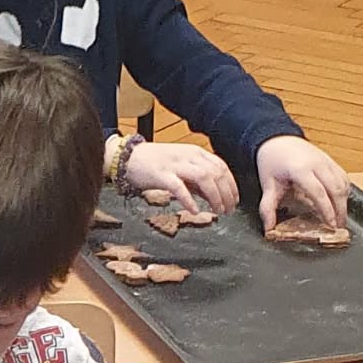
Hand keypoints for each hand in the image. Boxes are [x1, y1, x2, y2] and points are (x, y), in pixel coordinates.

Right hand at [123, 140, 237, 215]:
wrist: (128, 157)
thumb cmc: (155, 163)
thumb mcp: (181, 167)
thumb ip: (197, 180)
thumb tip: (214, 196)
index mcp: (194, 152)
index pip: (221, 166)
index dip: (232, 184)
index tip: (235, 199)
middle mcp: (187, 155)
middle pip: (216, 173)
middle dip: (226, 193)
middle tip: (229, 209)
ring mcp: (174, 164)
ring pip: (203, 178)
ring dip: (215, 196)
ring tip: (218, 211)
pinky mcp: (161, 174)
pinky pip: (179, 187)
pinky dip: (189, 200)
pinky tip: (195, 211)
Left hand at [257, 135, 348, 230]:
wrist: (276, 139)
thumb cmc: (272, 161)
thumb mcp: (268, 184)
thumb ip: (267, 207)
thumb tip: (269, 227)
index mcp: (300, 169)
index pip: (319, 192)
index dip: (327, 210)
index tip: (330, 225)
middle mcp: (316, 163)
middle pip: (335, 189)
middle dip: (340, 211)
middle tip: (338, 228)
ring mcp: (326, 160)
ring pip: (342, 184)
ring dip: (344, 203)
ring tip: (339, 219)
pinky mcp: (331, 160)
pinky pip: (343, 177)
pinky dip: (344, 192)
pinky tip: (340, 203)